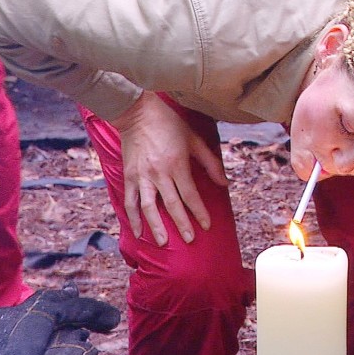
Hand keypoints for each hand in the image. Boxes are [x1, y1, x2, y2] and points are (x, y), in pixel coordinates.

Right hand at [110, 91, 227, 245]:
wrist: (137, 112)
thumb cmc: (169, 123)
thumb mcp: (194, 139)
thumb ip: (210, 162)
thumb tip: (224, 183)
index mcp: (177, 164)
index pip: (191, 195)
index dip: (199, 212)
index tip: (207, 225)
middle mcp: (159, 173)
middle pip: (172, 205)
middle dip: (182, 224)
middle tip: (190, 240)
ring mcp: (142, 176)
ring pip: (149, 207)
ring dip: (156, 226)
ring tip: (163, 243)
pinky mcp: (129, 176)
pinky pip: (130, 201)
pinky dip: (133, 218)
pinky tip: (138, 232)